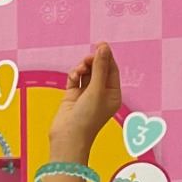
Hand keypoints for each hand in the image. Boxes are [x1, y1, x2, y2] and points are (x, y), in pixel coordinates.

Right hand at [47, 43, 121, 163]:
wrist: (68, 137)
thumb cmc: (87, 117)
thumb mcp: (96, 90)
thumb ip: (99, 67)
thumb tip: (103, 47)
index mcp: (113, 95)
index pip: (112, 70)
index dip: (107, 57)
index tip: (101, 44)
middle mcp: (101, 94)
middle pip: (99, 69)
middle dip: (92, 62)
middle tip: (87, 60)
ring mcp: (86, 94)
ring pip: (86, 72)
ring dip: (82, 68)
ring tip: (79, 70)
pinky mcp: (72, 95)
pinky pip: (75, 78)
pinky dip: (74, 74)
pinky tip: (74, 75)